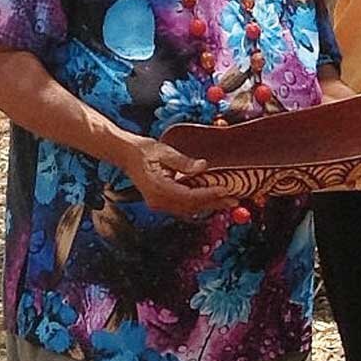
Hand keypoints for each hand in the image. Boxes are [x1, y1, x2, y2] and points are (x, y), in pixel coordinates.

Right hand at [120, 135, 237, 217]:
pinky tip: (210, 199)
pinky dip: (198, 203)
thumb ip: (183, 162)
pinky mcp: (160, 201)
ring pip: (188, 208)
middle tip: (234, 200)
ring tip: (227, 201)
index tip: (225, 190)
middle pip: (191, 206)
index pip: (189, 196)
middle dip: (214, 203)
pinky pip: (182, 206)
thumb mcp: (163, 152)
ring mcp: (158, 203)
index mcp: (158, 189)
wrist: (125, 155)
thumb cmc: (142, 151)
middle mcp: (158, 201)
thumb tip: (203, 166)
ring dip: (208, 205)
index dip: (209, 194)